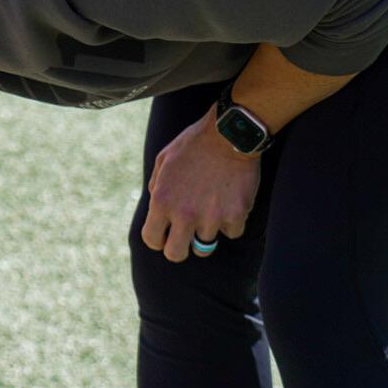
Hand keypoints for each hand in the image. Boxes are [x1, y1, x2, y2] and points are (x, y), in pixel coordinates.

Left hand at [142, 108, 260, 261]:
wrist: (231, 132)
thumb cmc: (195, 143)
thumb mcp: (165, 160)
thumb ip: (157, 187)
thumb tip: (156, 210)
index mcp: (162, 201)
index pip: (151, 240)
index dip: (158, 239)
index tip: (166, 235)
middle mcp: (184, 214)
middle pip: (176, 255)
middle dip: (180, 249)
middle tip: (187, 238)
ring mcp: (211, 217)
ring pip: (206, 244)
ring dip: (208, 229)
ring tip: (213, 205)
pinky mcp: (236, 215)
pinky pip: (232, 233)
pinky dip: (232, 222)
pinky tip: (231, 202)